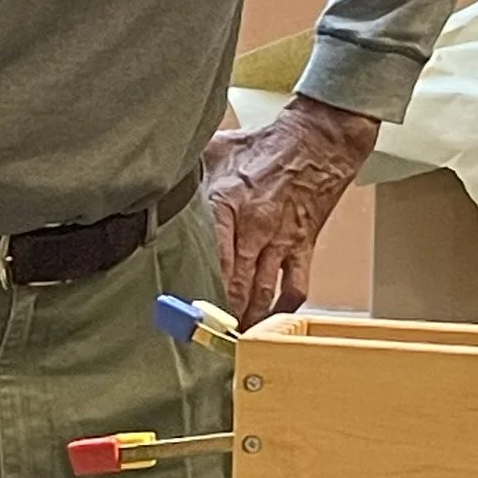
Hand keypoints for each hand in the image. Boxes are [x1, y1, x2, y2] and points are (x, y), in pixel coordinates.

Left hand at [203, 93, 379, 326]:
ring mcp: (281, 241)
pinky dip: (282, 309)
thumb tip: (158, 181)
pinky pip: (295, 287)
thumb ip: (190, 171)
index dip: (194, 283)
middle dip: (218, 311)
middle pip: (233, 282)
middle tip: (202, 331)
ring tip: (232, 337)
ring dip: (247, 318)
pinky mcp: (302, 247)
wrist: (320, 141)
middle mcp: (255, 227)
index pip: (208, 253)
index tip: (180, 304)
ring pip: (261, 291)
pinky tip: (270, 320)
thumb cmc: (267, 146)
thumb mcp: (218, 149)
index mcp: (228, 202)